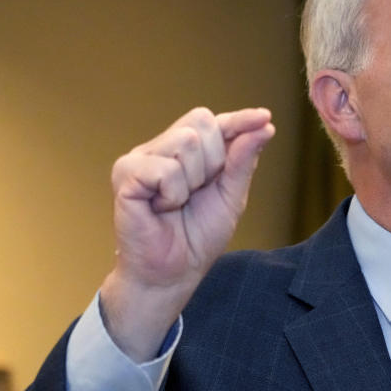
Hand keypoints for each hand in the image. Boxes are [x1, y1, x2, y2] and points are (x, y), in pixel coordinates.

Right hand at [100, 107, 274, 361]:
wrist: (173, 273)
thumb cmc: (198, 236)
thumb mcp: (232, 197)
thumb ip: (243, 161)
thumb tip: (264, 125)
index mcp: (188, 151)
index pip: (215, 122)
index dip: (240, 119)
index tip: (265, 117)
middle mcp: (162, 147)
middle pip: (201, 125)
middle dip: (213, 162)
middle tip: (197, 193)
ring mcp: (141, 158)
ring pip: (186, 142)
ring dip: (193, 181)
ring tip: (177, 203)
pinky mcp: (125, 174)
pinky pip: (166, 169)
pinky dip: (173, 194)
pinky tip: (161, 208)